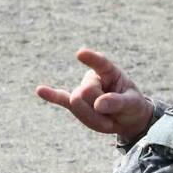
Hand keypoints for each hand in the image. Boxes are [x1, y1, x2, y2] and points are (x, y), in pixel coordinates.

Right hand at [36, 48, 154, 139]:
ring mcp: (82, 90)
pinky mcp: (75, 104)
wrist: (126, 119)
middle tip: (113, 113)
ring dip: (93, 119)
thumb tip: (98, 104)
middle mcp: (92, 78)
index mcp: (109, 71)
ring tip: (106, 119)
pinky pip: (61, 99)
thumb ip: (117, 102)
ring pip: (77, 104)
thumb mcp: (132, 104)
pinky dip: (51, 96)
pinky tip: (40, 90)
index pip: (100, 63)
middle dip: (99, 109)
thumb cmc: (132, 106)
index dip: (91, 59)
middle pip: (85, 92)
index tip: (80, 53)